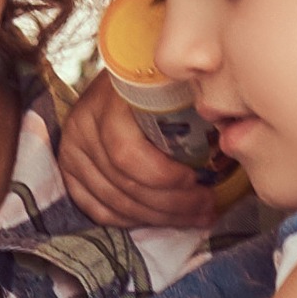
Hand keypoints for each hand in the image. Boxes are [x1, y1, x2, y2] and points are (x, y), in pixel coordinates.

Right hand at [57, 75, 220, 231]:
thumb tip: (228, 143)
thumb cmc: (160, 81)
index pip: (127, 154)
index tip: (200, 180)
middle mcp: (82, 126)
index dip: (164, 177)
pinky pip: (98, 210)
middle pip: (124, 184)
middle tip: (207, 207)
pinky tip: (160, 218)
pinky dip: (132, 220)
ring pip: (114, 202)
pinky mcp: (69, 171)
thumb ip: (195, 104)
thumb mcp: (176, 81)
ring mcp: (72, 151)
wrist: (123, 77)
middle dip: (172, 204)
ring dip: (159, 217)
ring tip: (194, 216)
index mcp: (108, 100)